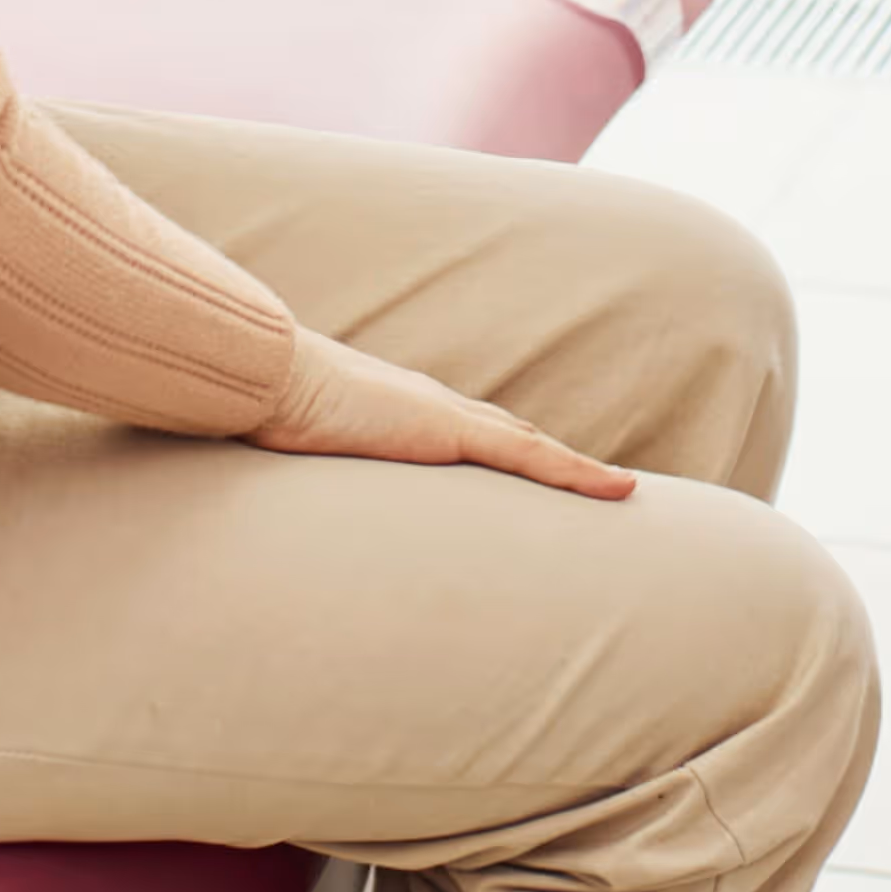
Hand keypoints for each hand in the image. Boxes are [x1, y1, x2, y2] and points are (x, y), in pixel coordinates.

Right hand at [247, 326, 637, 501]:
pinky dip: (577, 472)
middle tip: (596, 487)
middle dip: (553, 461)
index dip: (507, 450)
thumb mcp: (297, 452)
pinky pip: (530, 455)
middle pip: (513, 434)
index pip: (470, 433)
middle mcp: (434, 407)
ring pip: (531, 446)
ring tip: (622, 494)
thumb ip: (310, 470)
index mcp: (401, 411)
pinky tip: (618, 489)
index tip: (534, 471)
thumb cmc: (268, 414)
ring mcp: (447, 416)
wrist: (268, 380)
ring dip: (574, 470)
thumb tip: (291, 512)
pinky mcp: (453, 431)